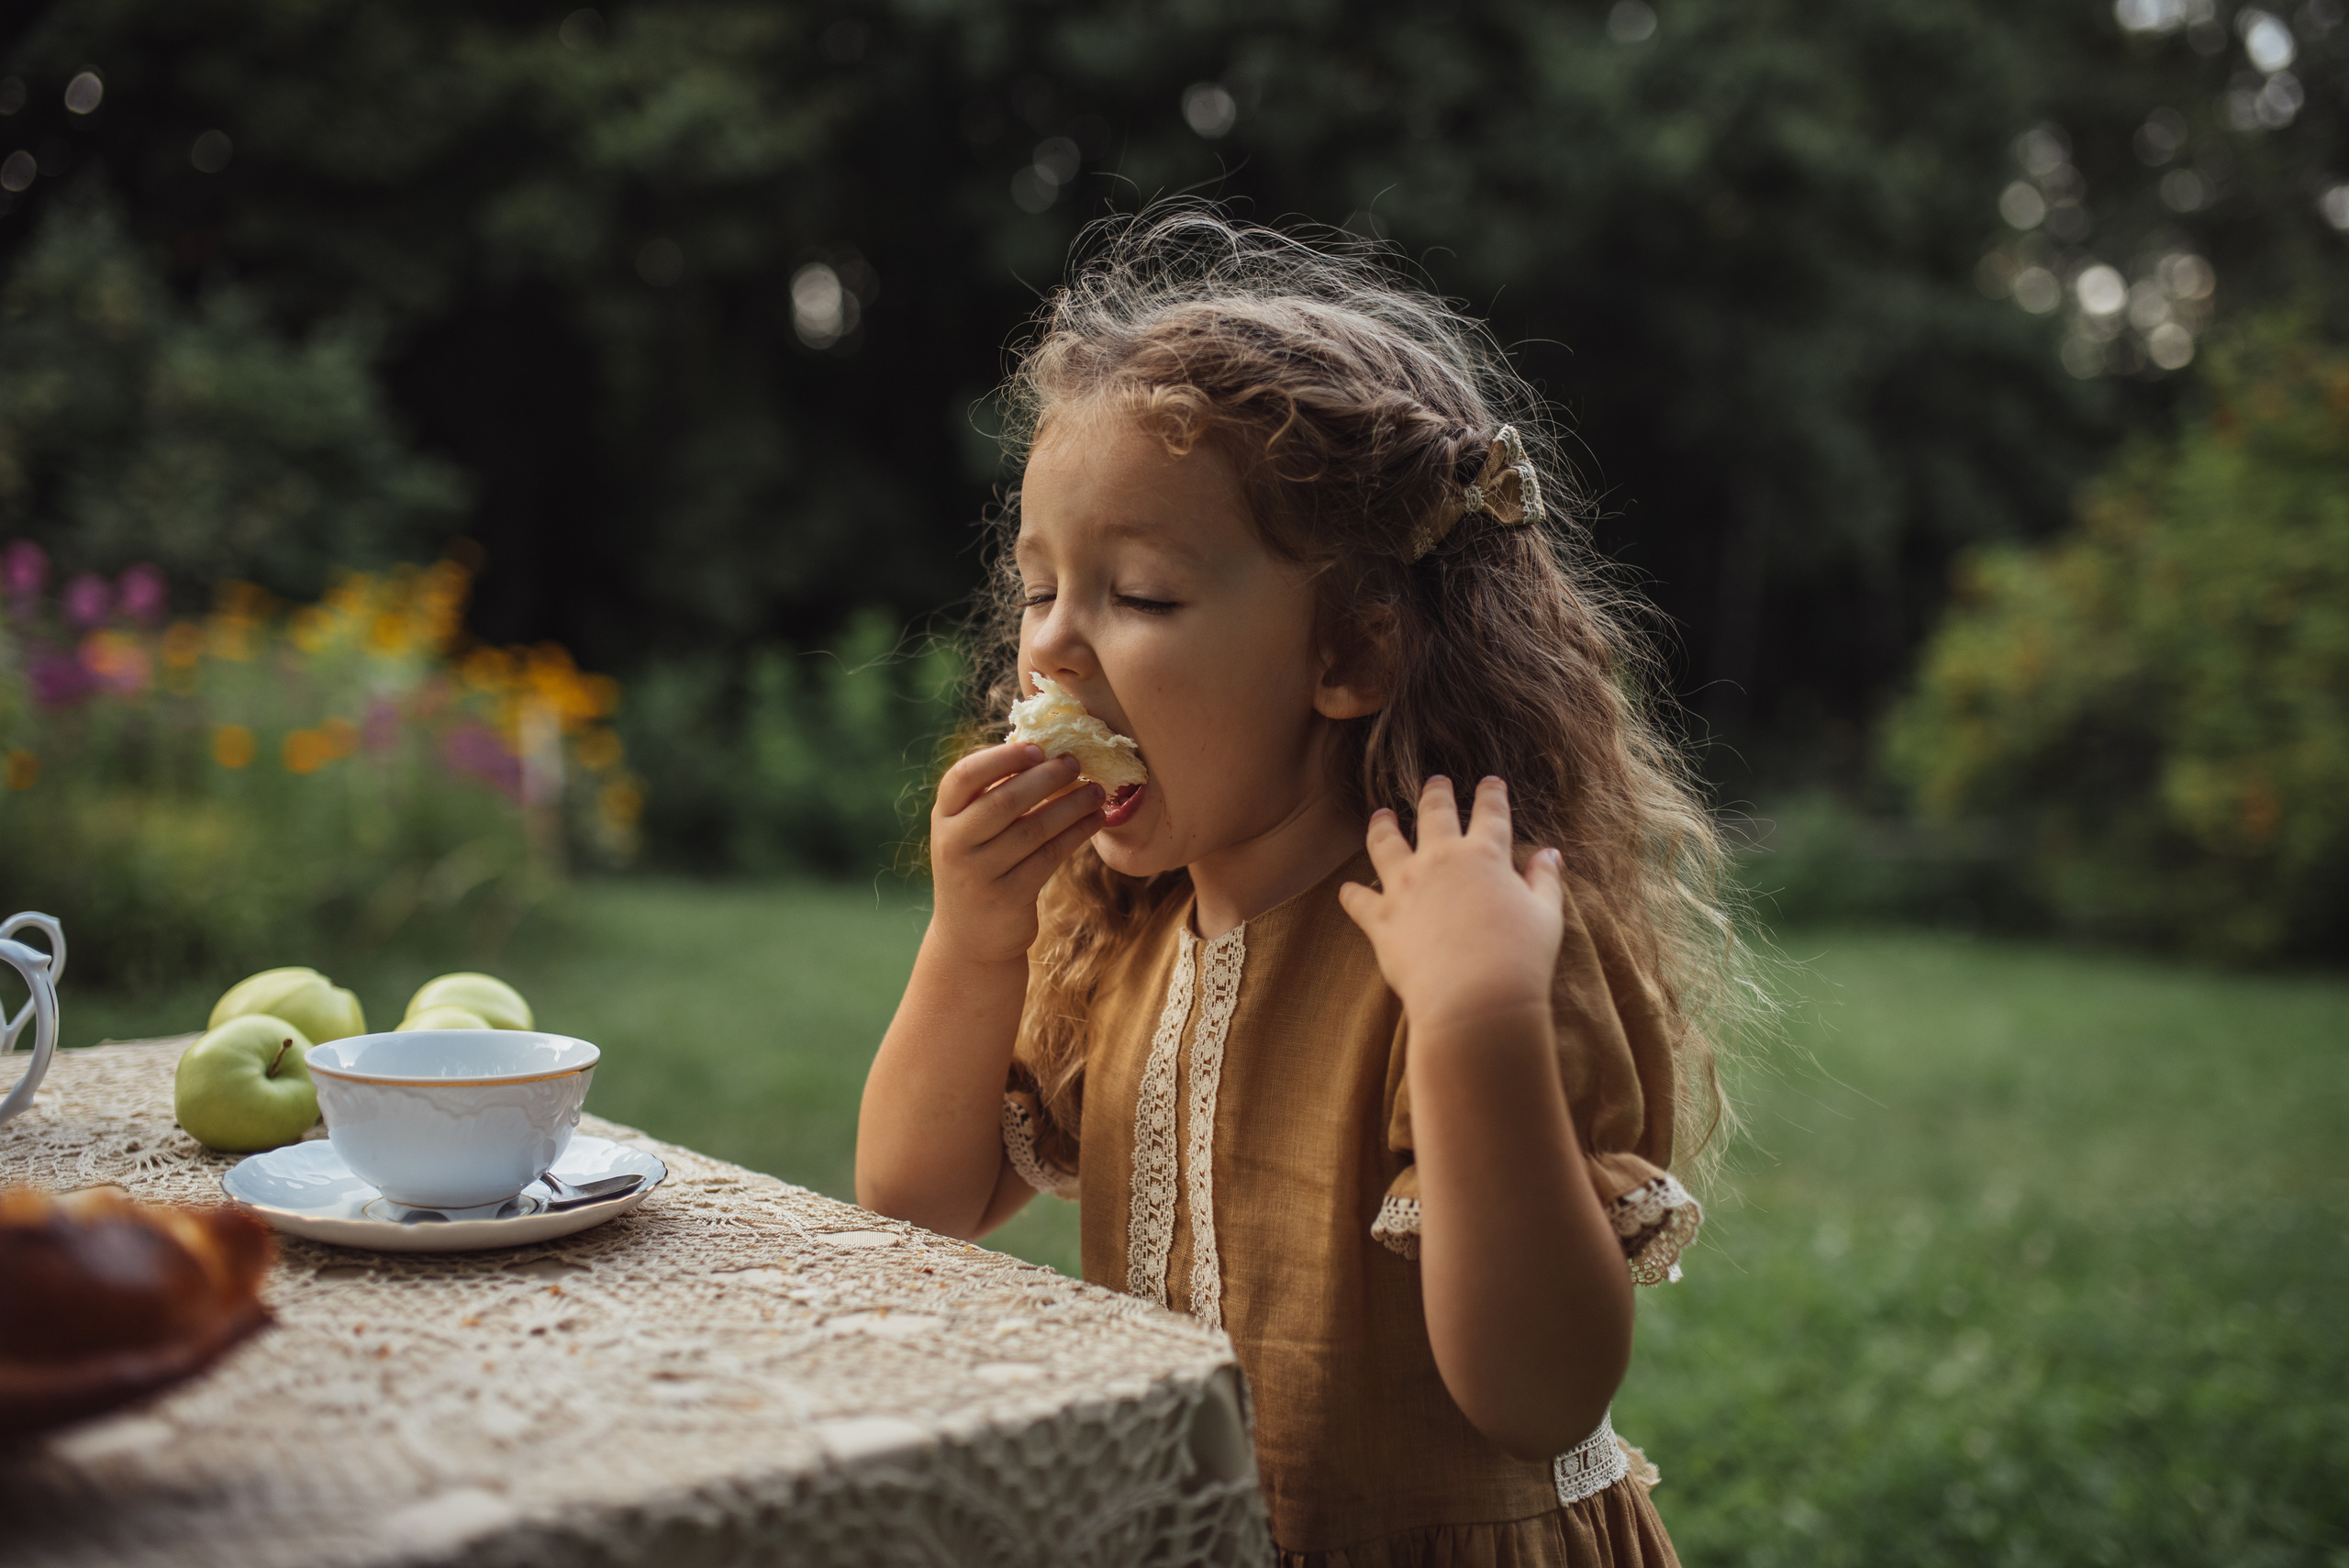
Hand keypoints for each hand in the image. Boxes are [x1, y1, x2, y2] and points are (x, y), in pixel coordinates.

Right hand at [928, 741, 1104, 966]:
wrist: (969, 937)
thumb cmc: (978, 867)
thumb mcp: (970, 832)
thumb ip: (992, 796)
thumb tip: (1043, 750)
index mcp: (943, 817)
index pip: (962, 777)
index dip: (999, 759)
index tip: (1036, 748)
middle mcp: (954, 844)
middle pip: (1002, 802)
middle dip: (1045, 779)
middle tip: (1076, 763)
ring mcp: (979, 874)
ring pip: (1032, 831)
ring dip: (1069, 806)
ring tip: (1096, 791)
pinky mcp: (1007, 897)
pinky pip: (1048, 857)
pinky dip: (1075, 835)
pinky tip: (1094, 820)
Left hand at [1338, 776, 1564, 1034]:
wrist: (1476, 999)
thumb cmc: (1520, 959)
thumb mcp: (1546, 916)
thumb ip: (1544, 880)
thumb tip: (1549, 854)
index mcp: (1484, 856)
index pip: (1490, 814)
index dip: (1491, 795)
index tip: (1490, 783)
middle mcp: (1440, 861)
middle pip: (1434, 814)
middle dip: (1435, 793)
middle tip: (1435, 782)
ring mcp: (1405, 887)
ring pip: (1385, 843)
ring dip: (1382, 826)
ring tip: (1381, 815)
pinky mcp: (1381, 919)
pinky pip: (1358, 900)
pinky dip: (1351, 894)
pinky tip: (1347, 889)